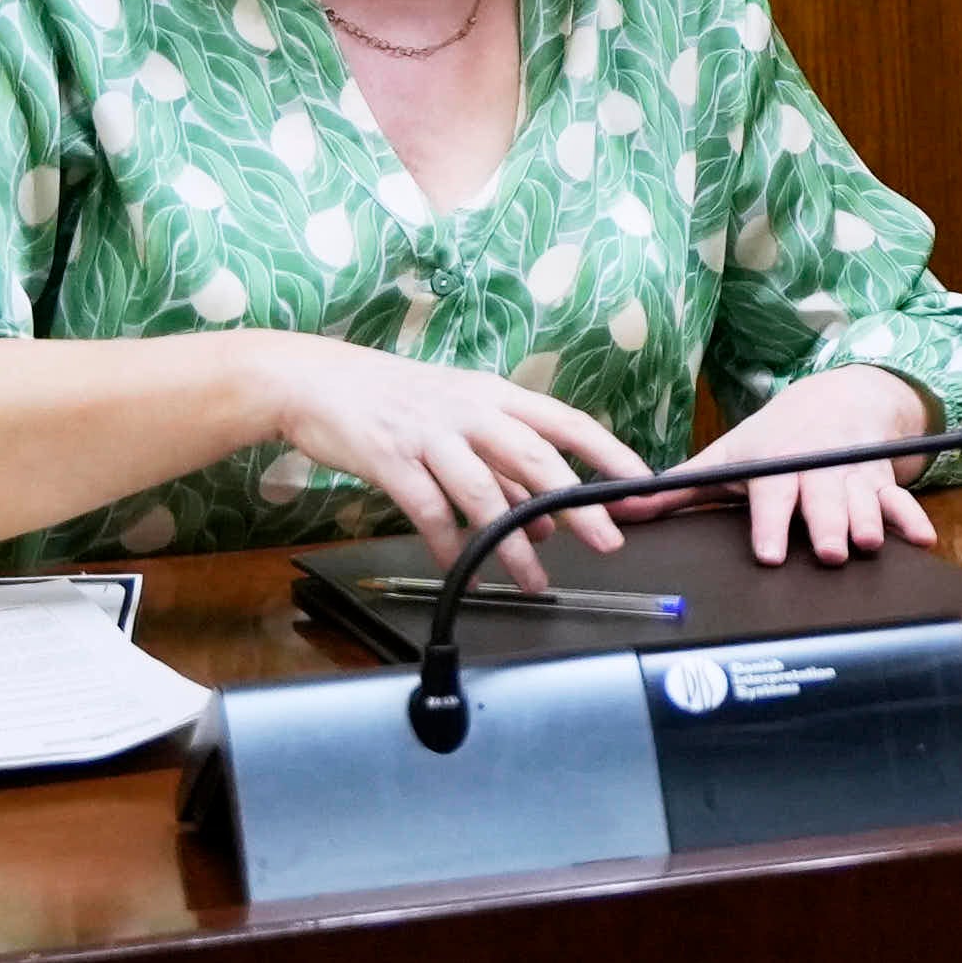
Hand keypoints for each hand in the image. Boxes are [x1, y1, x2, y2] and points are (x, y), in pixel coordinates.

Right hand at [245, 342, 648, 593]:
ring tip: (535, 580)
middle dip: (579, 504)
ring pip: (485, 494)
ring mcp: (431, 434)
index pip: (567, 421)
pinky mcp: (391, 459)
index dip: (609, 452)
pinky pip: (430, 510)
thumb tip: (549, 518)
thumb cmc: (399, 400)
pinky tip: (462, 567)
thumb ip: (504, 467)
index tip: (643, 483)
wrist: (319, 381)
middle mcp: (471, 410)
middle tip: (609, 540)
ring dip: (513, 544)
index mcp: (496, 395)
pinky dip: (450, 544)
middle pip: (537, 459)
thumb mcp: (461, 420)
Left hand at [666, 367, 943, 565]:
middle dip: (827, 523)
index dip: (770, 523)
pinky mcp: (882, 480)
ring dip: (869, 521)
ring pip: (863, 500)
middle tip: (828, 551)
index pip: (772, 493)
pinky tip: (922, 540)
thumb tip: (621, 507)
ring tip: (868, 544)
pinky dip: (913, 519)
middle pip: (823, 499)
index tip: (767, 551)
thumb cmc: (775, 436)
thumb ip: (679, 487)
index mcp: (777, 464)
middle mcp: (818, 468)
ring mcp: (854, 474)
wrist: (840, 396)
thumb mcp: (728, 454)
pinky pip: (902, 499)